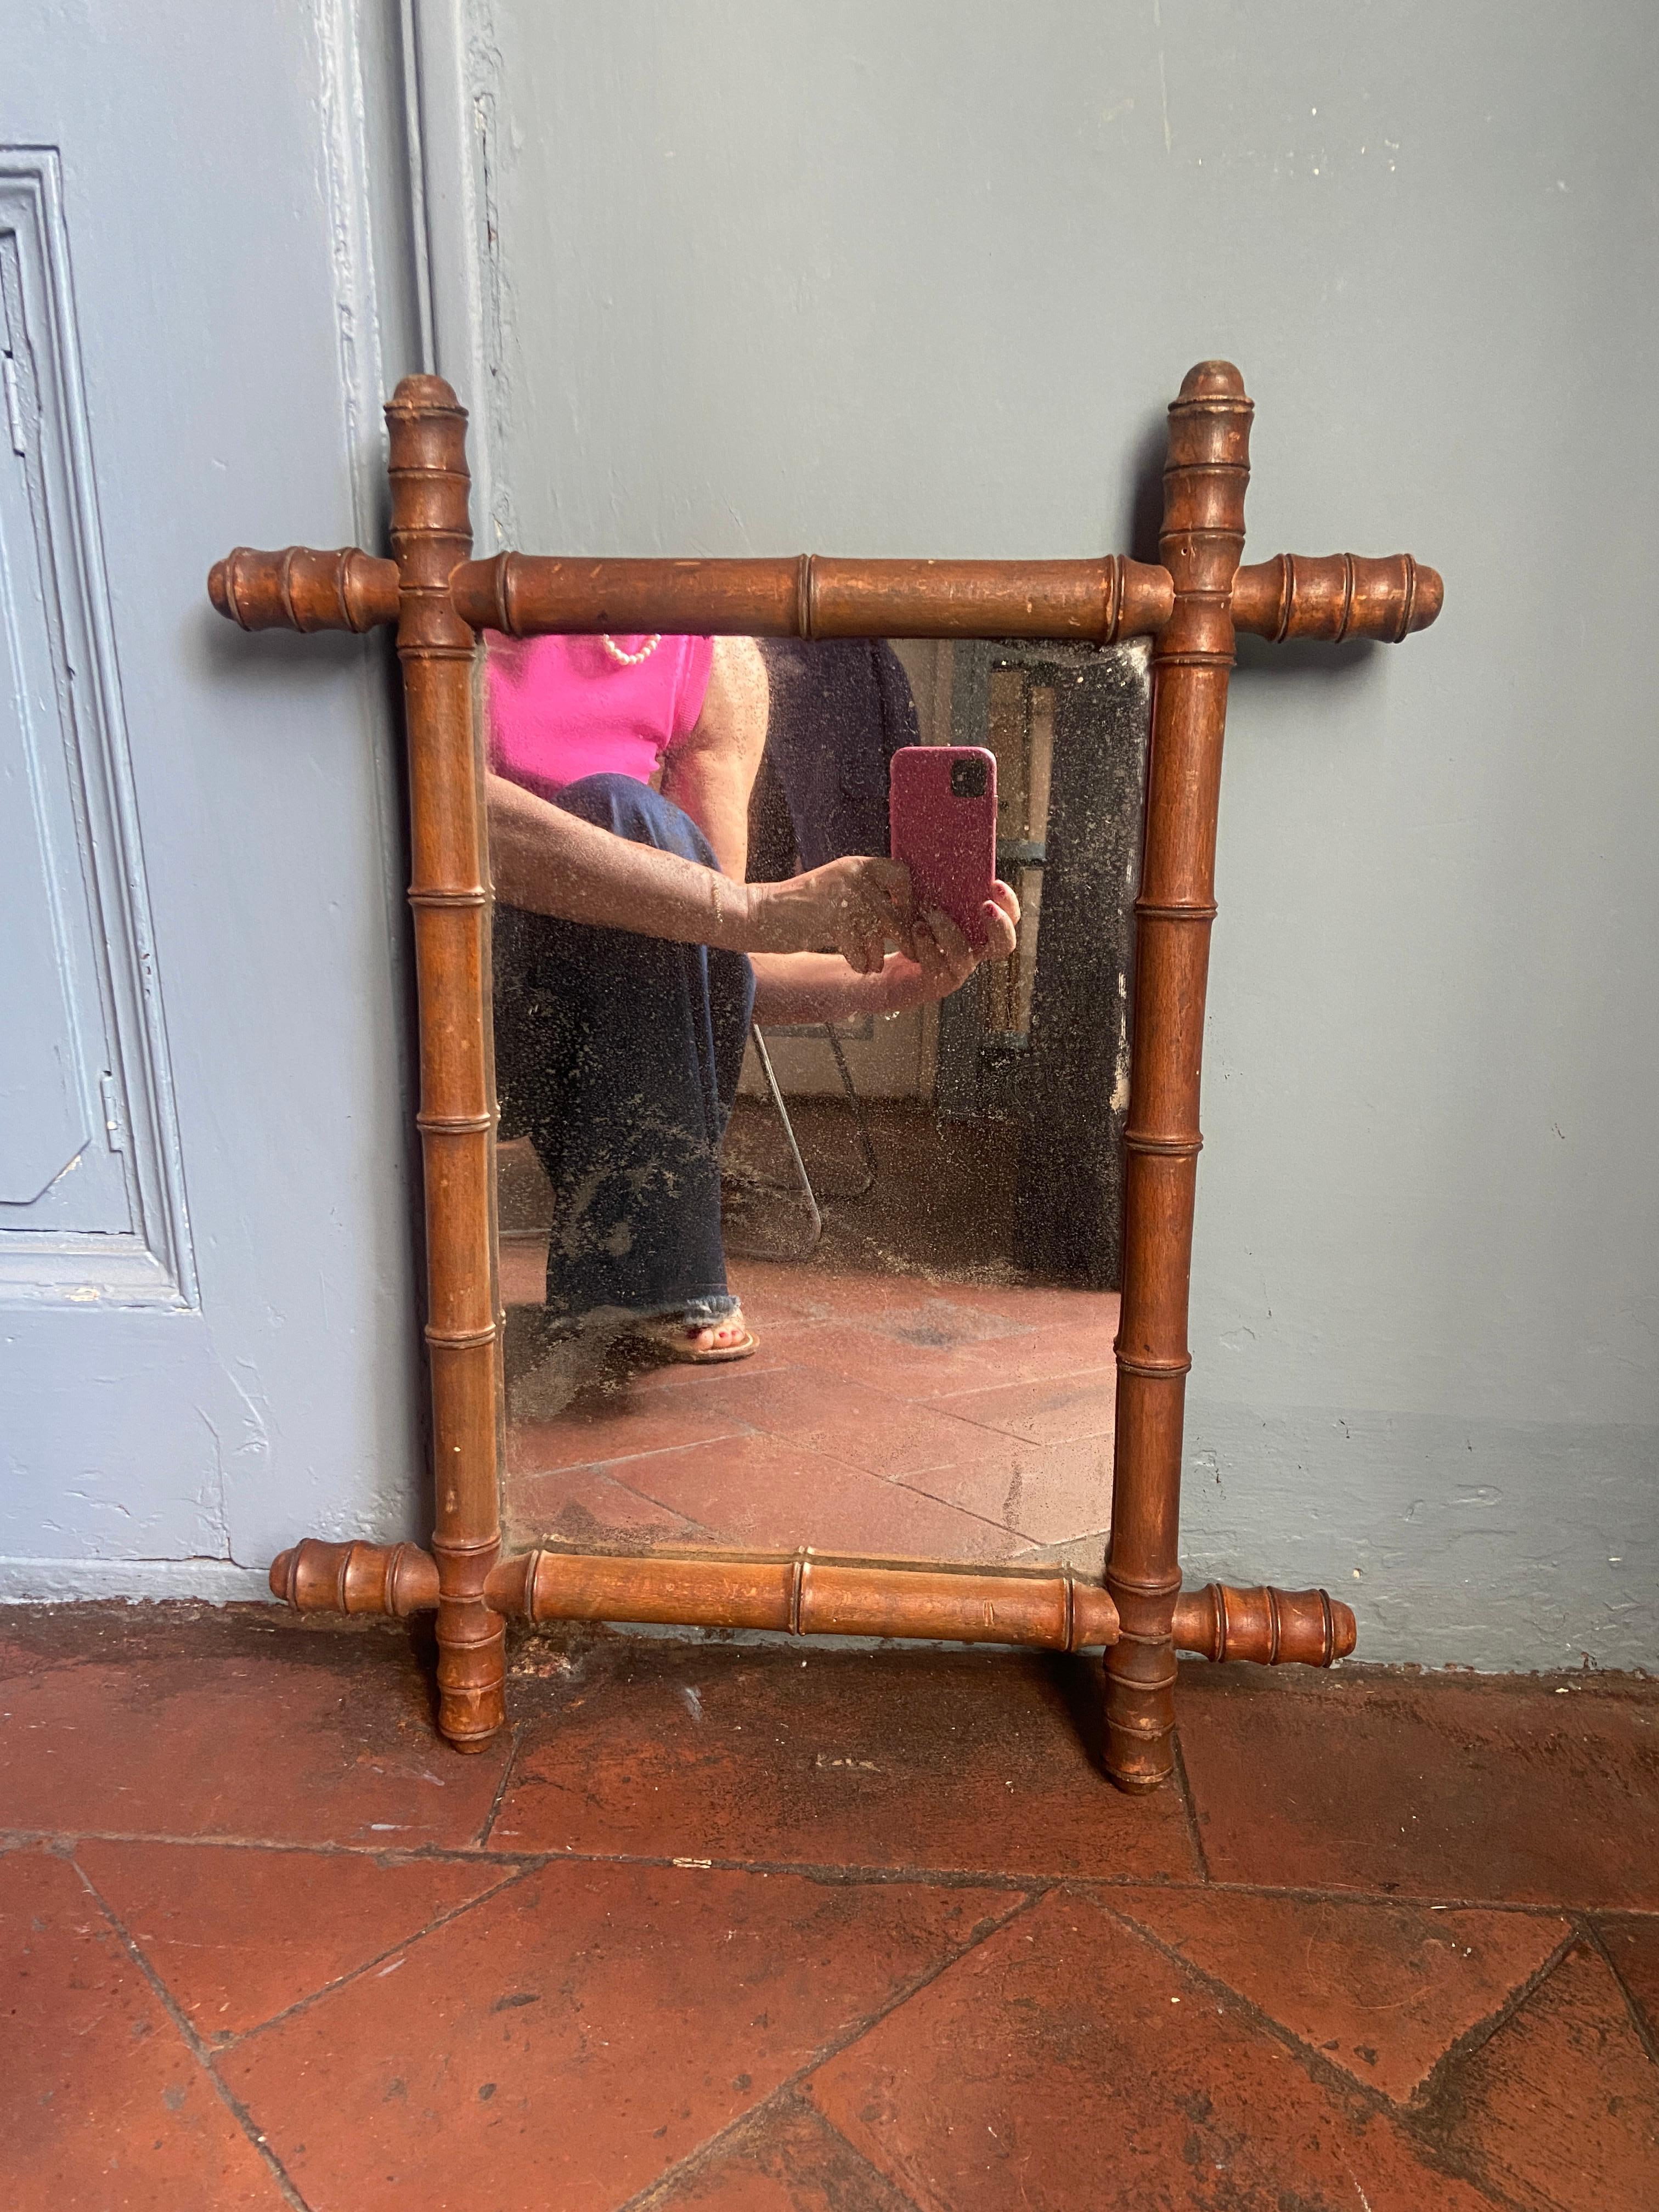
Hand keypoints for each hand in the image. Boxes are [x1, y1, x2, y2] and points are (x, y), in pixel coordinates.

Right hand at [746, 855, 916, 972]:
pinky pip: (861, 949)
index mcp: (857, 865)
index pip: (902, 874)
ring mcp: (844, 897)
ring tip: (872, 964)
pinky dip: (861, 962)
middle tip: (911, 954)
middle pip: (896, 912)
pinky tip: (856, 965)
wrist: (763, 912)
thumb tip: (903, 914)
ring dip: (878, 955)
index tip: (907, 917)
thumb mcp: (838, 887)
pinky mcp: (833, 920)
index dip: (910, 898)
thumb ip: (867, 893)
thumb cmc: (802, 907)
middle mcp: (854, 877)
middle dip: (905, 938)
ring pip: (879, 935)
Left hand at [875, 880, 1019, 1009]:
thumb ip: (939, 885)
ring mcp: (957, 969)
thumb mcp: (925, 900)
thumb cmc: (908, 923)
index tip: (995, 884)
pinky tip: (916, 929)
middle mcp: (974, 951)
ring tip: (930, 912)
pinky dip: (927, 945)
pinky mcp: (936, 983)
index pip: (1009, 918)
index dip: (1009, 903)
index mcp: (978, 928)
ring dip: (948, 930)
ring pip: (964, 954)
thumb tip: (939, 854)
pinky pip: (938, 966)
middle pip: (1004, 945)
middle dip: (999, 924)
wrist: (883, 962)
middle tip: (985, 906)